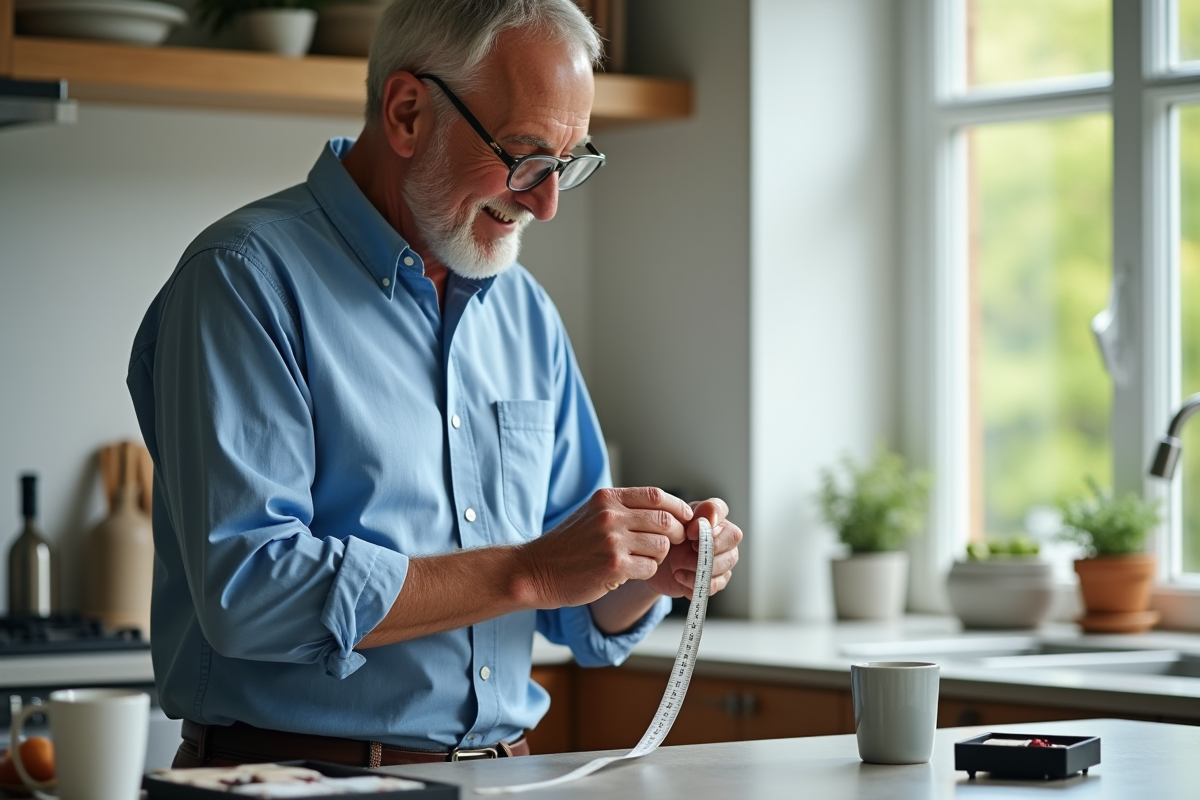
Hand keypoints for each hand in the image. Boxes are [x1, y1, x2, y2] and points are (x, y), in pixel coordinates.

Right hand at [516, 487, 691, 608]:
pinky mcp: (613, 567)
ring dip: (658, 556)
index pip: (657, 495)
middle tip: (670, 543)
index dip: (677, 508)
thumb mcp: (592, 513)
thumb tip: (665, 510)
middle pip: (665, 520)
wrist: (536, 570)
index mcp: (607, 498)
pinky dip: (646, 572)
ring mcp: (612, 541)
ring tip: (640, 559)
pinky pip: (649, 568)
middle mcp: (610, 516)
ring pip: (661, 546)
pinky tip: (629, 572)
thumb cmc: (568, 544)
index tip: (685, 519)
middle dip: (676, 533)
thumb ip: (623, 508)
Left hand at [645, 497, 741, 597]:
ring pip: (727, 562)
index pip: (720, 508)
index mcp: (710, 516)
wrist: (656, 563)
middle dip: (708, 546)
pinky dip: (694, 582)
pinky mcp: (717, 580)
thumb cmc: (667, 539)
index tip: (690, 532)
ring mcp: (724, 559)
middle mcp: (723, 536)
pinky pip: (715, 584)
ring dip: (699, 566)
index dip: (708, 519)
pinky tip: (679, 576)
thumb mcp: (673, 523)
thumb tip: (707, 522)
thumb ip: (690, 518)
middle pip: (732, 538)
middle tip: (689, 549)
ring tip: (678, 566)